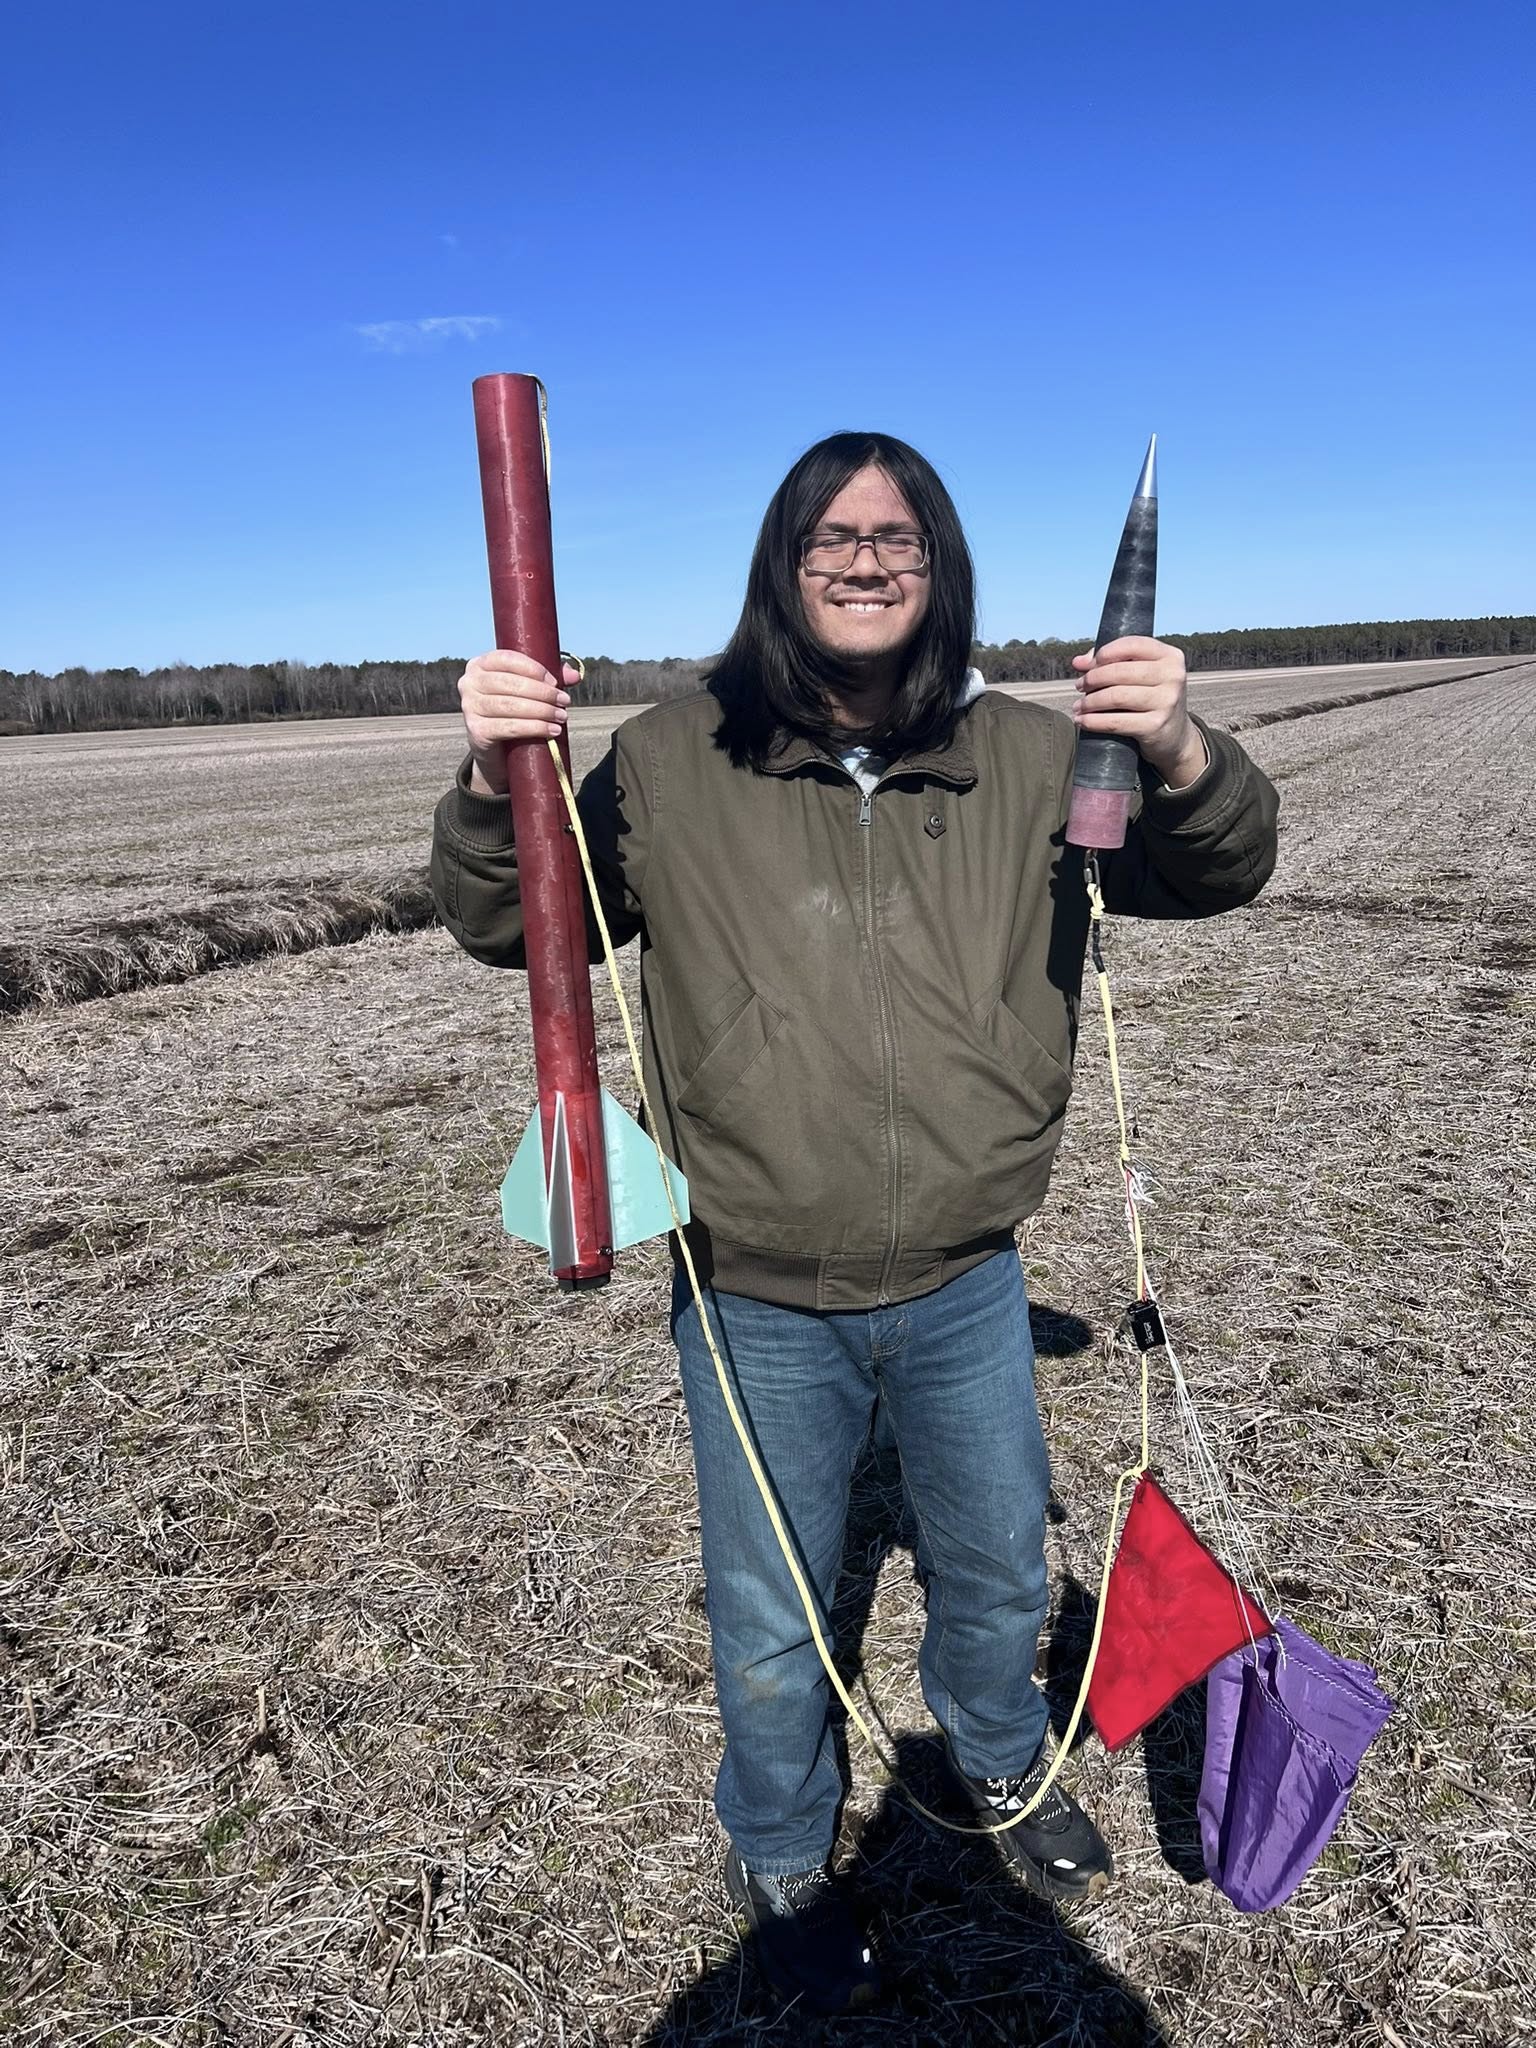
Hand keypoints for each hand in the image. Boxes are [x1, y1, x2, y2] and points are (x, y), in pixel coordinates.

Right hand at [459, 651, 580, 795]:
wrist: (496, 751)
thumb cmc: (513, 712)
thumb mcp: (528, 691)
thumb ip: (549, 679)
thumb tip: (575, 675)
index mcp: (479, 665)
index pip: (507, 659)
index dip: (533, 668)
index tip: (555, 681)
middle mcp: (468, 683)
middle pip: (510, 683)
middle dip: (542, 692)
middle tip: (564, 701)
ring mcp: (469, 707)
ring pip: (510, 705)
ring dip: (541, 711)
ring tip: (561, 716)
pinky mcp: (476, 731)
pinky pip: (508, 727)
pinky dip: (534, 728)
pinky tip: (551, 731)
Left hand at [1070, 636, 1204, 786]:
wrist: (1175, 736)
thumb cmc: (1151, 699)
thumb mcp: (1143, 675)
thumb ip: (1114, 662)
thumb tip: (1079, 662)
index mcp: (1170, 657)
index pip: (1132, 644)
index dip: (1105, 653)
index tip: (1088, 665)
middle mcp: (1173, 676)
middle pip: (1120, 672)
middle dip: (1092, 679)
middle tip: (1079, 686)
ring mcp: (1166, 701)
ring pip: (1116, 696)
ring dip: (1090, 701)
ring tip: (1079, 705)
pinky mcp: (1156, 725)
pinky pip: (1116, 722)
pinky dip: (1093, 721)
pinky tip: (1082, 721)